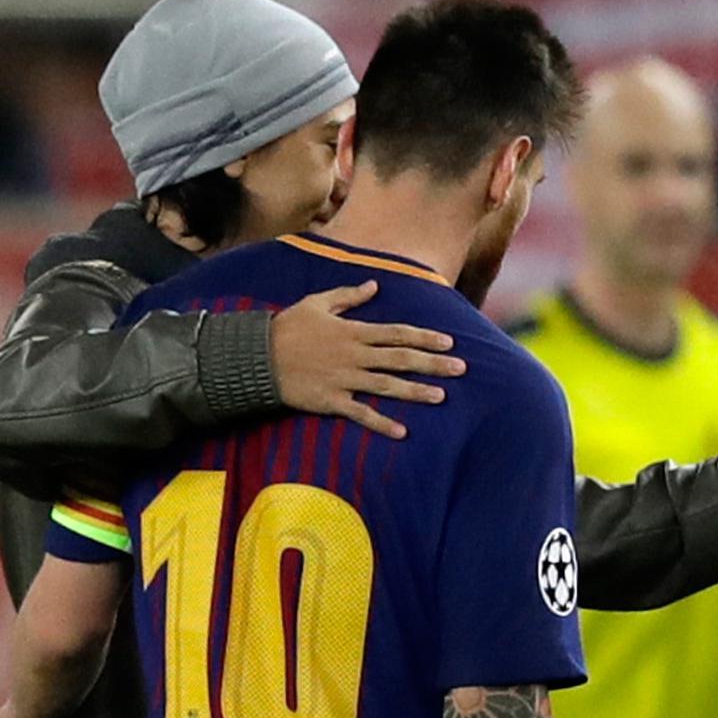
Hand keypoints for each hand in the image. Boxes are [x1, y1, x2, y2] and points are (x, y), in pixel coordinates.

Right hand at [270, 280, 466, 440]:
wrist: (258, 358)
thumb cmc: (287, 328)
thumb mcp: (318, 303)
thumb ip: (349, 296)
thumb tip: (375, 285)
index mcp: (354, 331)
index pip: (398, 333)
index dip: (425, 337)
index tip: (449, 342)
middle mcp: (355, 355)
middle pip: (400, 359)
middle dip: (432, 364)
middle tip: (460, 369)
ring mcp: (344, 380)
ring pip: (387, 386)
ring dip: (415, 392)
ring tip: (441, 397)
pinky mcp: (332, 401)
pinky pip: (361, 414)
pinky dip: (381, 423)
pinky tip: (402, 431)